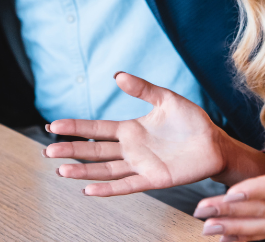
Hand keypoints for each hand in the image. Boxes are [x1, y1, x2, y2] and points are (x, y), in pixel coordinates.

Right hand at [43, 73, 264, 196]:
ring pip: (105, 170)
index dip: (75, 127)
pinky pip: (126, 185)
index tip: (53, 125)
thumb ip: (142, 88)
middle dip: (71, 151)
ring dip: (83, 171)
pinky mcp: (153, 179)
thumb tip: (117, 75)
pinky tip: (89, 189)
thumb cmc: (192, 121)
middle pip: (94, 151)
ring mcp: (140, 166)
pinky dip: (107, 188)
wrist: (215, 143)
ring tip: (61, 171)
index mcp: (131, 129)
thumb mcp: (166, 98)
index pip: (96, 129)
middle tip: (48, 151)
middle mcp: (131, 149)